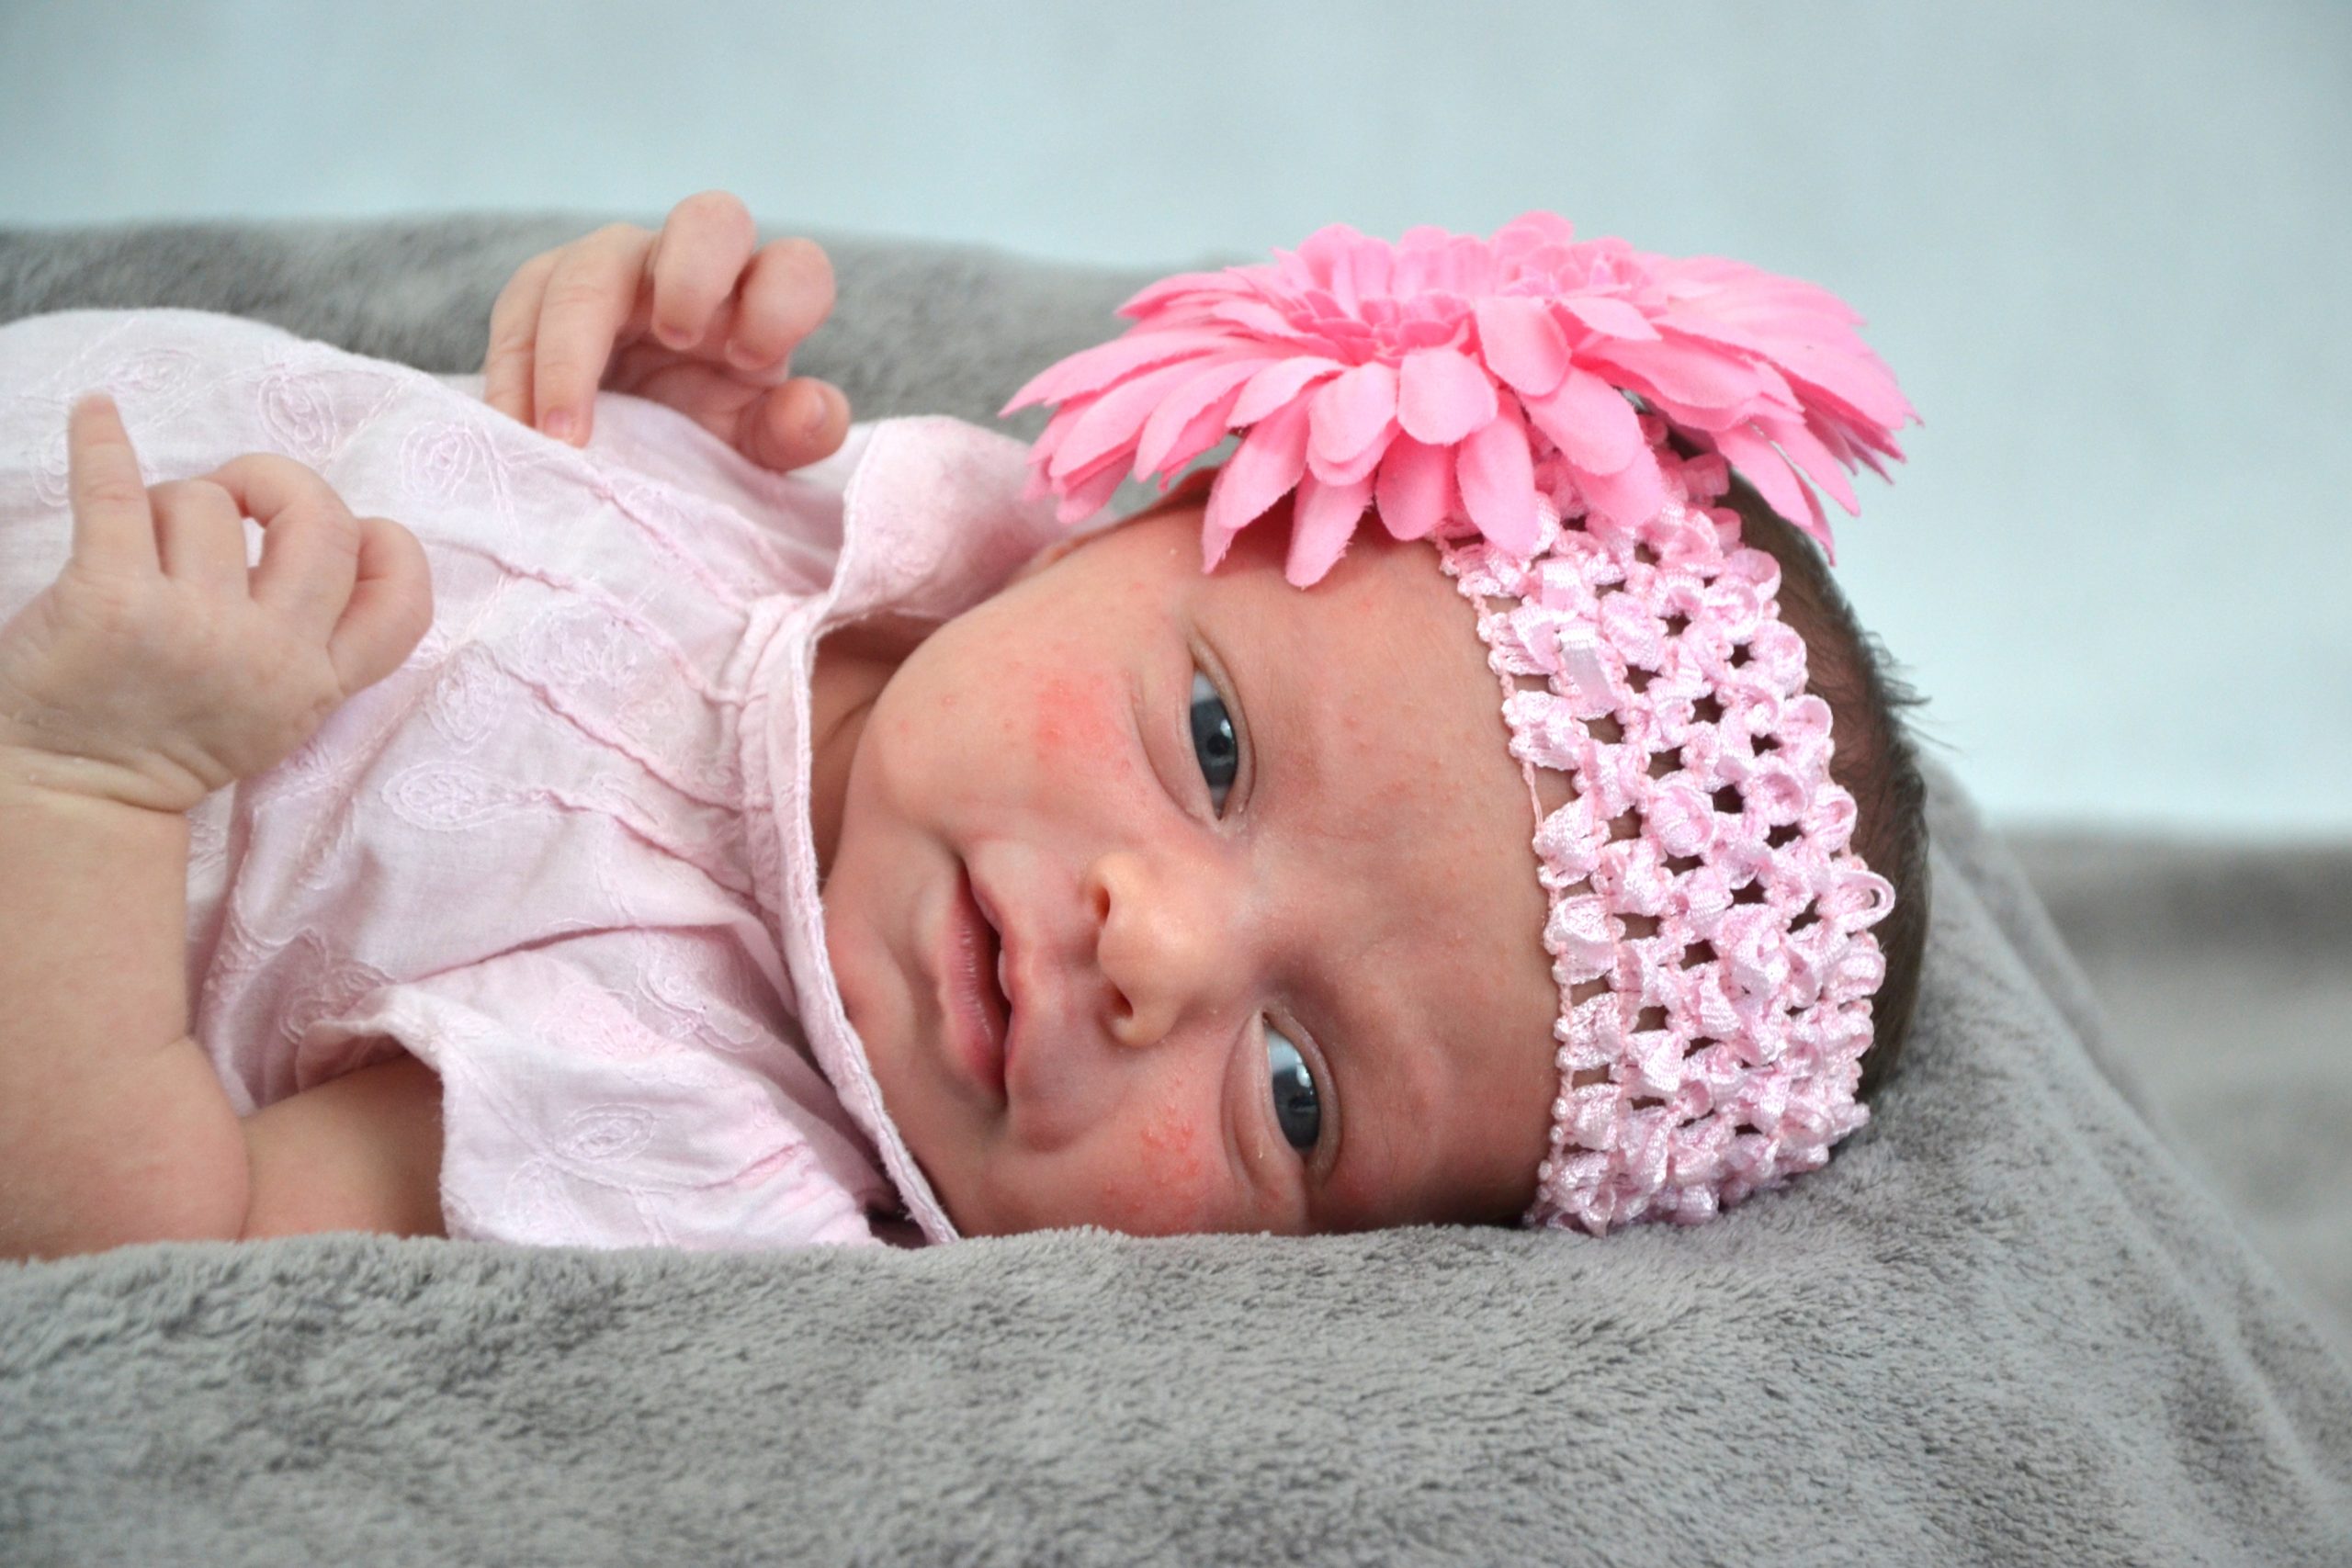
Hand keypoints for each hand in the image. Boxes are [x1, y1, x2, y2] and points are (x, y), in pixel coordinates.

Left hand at [0, 394, 432, 814]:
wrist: (68, 798)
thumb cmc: (168, 738)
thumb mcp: (278, 710)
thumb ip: (314, 639)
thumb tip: (322, 525)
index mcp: (317, 683)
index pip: (404, 598)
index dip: (384, 543)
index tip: (342, 533)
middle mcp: (269, 656)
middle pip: (321, 521)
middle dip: (282, 483)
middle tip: (238, 499)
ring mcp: (191, 630)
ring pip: (211, 504)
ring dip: (171, 506)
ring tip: (142, 552)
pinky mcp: (110, 603)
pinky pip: (116, 491)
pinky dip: (100, 441)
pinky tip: (96, 416)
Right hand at [482, 190, 849, 472]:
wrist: (625, 442)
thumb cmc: (703, 427)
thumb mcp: (751, 444)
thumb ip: (791, 432)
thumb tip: (813, 409)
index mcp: (759, 298)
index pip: (796, 268)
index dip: (781, 303)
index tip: (750, 361)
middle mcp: (692, 265)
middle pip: (707, 222)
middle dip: (692, 273)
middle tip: (673, 341)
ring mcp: (614, 269)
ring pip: (589, 268)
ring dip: (572, 352)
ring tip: (565, 438)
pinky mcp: (543, 290)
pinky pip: (521, 311)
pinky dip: (515, 374)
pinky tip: (515, 429)